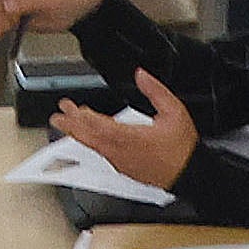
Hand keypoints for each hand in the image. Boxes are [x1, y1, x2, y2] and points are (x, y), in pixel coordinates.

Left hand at [54, 70, 196, 189]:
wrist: (189, 174)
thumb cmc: (182, 147)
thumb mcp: (174, 111)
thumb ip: (156, 91)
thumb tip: (141, 75)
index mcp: (131, 137)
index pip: (99, 126)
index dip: (82, 117)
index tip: (70, 107)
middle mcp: (121, 152)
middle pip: (89, 138)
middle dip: (71, 125)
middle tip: (58, 115)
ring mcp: (120, 162)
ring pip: (92, 147)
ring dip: (78, 134)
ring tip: (66, 124)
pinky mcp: (123, 168)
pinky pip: (101, 154)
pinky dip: (90, 143)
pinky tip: (87, 137)